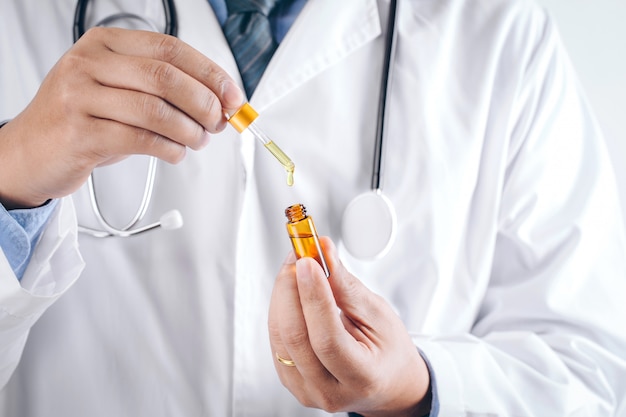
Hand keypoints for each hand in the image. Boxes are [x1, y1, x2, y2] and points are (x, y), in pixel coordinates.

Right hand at [0, 27, 243, 208]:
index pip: (170, 49)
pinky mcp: (79, 132)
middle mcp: (89, 63)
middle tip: (218, 122)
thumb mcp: (120, 91)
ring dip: (190, 130)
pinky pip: (140, 139)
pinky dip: (169, 149)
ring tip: (198, 140)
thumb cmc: (83, 120)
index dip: (209, 73)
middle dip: (204, 103)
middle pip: (166, 77)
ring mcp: (80, 96)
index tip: (233, 96)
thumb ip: (163, 89)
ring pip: (155, 110)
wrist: (30, 151)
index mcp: (105, 44)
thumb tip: (219, 102)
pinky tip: (175, 153)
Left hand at [268, 237, 431, 416]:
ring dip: (283, 293)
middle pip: (295, 336)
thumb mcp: (379, 315)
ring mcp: (306, 389)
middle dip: (290, 288)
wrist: (388, 381)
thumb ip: (346, 286)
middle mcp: (329, 391)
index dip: (313, 297)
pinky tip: (293, 289)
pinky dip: (281, 308)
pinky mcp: (290, 379)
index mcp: (361, 378)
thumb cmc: (388, 349)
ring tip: (297, 266)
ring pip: (279, 335)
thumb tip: (323, 254)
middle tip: (298, 255)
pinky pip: (276, 339)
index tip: (308, 261)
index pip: (327, 338)